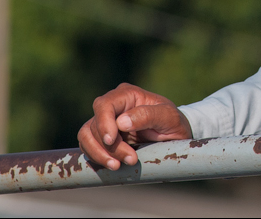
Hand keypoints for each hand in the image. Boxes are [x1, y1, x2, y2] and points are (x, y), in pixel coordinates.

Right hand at [77, 83, 192, 170]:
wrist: (173, 136)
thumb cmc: (173, 122)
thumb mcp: (169, 117)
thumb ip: (148, 115)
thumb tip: (121, 122)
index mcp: (128, 95)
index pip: (105, 105)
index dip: (104, 123)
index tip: (111, 140)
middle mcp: (113, 106)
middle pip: (96, 124)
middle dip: (109, 146)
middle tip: (130, 159)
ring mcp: (105, 122)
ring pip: (87, 136)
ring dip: (99, 154)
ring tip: (117, 166)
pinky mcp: (102, 138)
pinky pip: (88, 146)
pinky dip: (97, 157)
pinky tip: (113, 165)